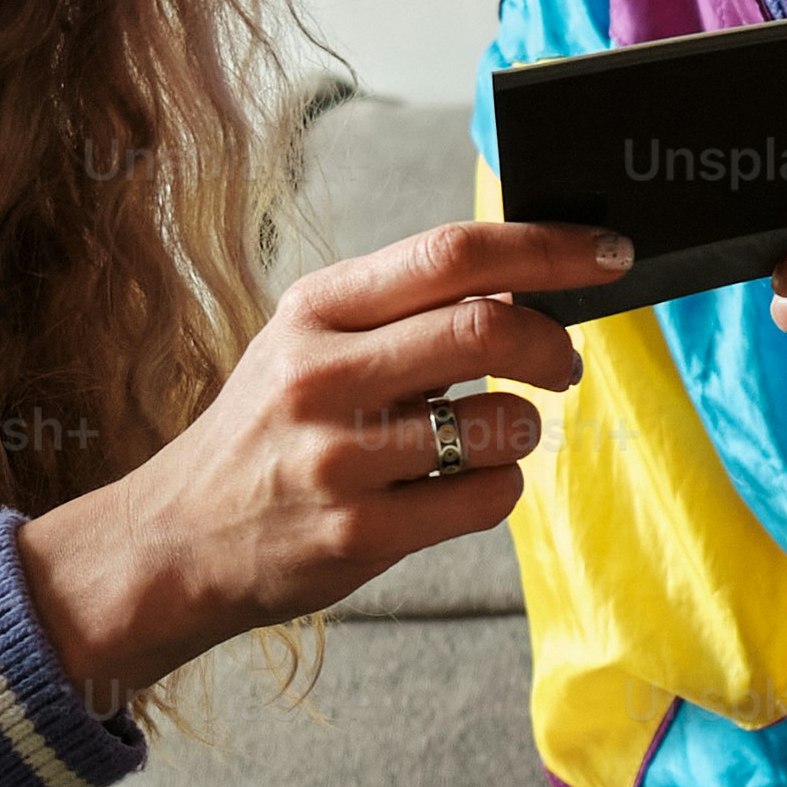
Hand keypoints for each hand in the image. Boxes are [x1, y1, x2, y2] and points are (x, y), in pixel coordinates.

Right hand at [14, 219, 624, 709]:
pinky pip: (486, 498)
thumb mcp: (308, 344)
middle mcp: (321, 374)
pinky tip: (461, 486)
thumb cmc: (270, 431)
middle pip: (484, 328)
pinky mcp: (359, 534)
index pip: (451, 253)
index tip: (608, 253)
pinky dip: (500, 486)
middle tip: (564, 363)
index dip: (546, 246)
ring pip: (500, 422)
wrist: (178, 540)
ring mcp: (339, 457)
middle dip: (553, 344)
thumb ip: (400, 310)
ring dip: (526, 428)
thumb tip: (529, 279)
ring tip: (495, 434)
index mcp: (316, 309)